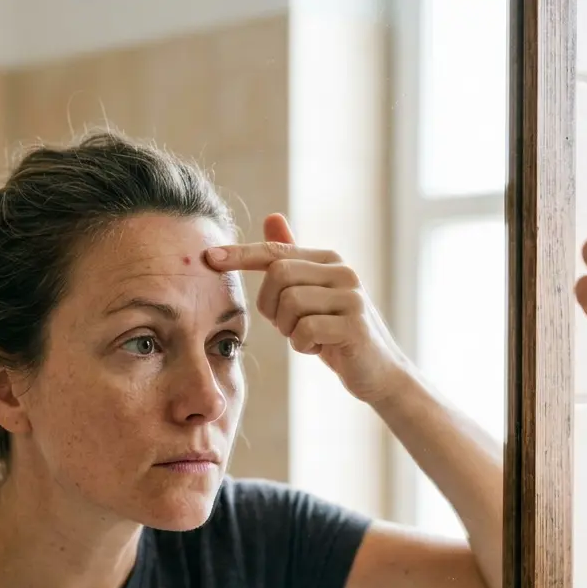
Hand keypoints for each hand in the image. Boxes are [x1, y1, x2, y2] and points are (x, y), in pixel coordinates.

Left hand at [205, 214, 410, 404]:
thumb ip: (293, 259)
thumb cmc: (337, 332)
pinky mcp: (354, 326)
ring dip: (288, 329)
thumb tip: (272, 216)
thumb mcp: (313, 294)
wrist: (378, 370)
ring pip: (289, 304)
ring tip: (307, 337)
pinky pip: (305, 331)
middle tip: (286, 325)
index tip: (208, 258)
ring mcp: (351, 297)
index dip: (240, 255)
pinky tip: (320, 350)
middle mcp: (343, 272)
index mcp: (329, 260)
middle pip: (278, 275)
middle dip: (270, 306)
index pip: (275, 252)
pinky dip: (303, 346)